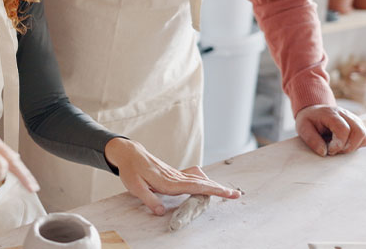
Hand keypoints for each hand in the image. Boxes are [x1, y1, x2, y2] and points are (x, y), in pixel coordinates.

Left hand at [104, 138, 240, 215]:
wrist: (129, 153)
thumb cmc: (131, 169)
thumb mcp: (134, 186)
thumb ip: (148, 199)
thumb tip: (161, 212)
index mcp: (167, 182)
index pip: (193, 187)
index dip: (210, 190)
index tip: (225, 192)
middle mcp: (174, 177)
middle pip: (201, 183)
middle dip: (218, 189)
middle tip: (236, 194)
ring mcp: (175, 174)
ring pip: (198, 180)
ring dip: (213, 185)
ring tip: (228, 192)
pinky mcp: (173, 174)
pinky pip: (192, 178)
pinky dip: (204, 182)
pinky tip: (209, 184)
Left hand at [295, 104, 365, 155]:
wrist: (314, 112)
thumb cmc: (309, 120)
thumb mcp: (303, 128)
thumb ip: (311, 139)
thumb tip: (324, 152)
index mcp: (331, 113)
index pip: (343, 129)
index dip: (339, 144)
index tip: (329, 151)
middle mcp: (345, 114)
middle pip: (358, 132)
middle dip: (348, 147)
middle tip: (335, 150)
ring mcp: (354, 119)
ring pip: (364, 136)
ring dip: (353, 147)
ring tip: (340, 148)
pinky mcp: (359, 125)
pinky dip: (357, 145)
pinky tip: (345, 145)